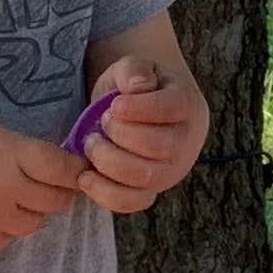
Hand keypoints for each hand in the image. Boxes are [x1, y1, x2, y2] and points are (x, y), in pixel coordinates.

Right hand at [0, 120, 90, 254]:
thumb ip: (25, 151)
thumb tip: (65, 168)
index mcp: (7, 154)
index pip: (63, 169)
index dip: (74, 171)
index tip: (76, 171)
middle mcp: (3, 189)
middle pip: (56, 200)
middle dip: (55, 192)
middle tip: (43, 184)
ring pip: (35, 223)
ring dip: (28, 211)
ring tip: (3, 196)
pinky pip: (8, 237)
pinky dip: (2, 227)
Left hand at [75, 53, 209, 215]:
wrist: (142, 115)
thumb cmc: (136, 91)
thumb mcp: (132, 70)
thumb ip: (133, 70)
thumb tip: (137, 86)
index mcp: (186, 105)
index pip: (172, 109)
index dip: (140, 109)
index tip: (114, 106)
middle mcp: (185, 142)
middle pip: (159, 147)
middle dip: (120, 135)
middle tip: (101, 123)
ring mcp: (169, 171)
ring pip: (144, 178)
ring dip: (109, 162)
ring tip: (91, 145)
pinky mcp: (149, 191)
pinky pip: (132, 203)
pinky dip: (105, 194)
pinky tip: (85, 176)